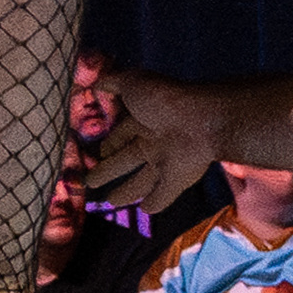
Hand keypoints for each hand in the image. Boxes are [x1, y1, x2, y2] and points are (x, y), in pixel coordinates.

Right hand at [84, 70, 233, 215]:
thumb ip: (113, 83)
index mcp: (143, 121)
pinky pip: (163, 195)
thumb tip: (96, 85)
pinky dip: (154, 203)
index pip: (121, 134)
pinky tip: (144, 210)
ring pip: (142, 181)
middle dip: (109, 170)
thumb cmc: (165, 100)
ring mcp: (166, 162)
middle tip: (92, 180)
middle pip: (126, 160)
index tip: (97, 153)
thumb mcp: (134, 84)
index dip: (109, 144)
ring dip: (127, 191)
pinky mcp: (177, 180)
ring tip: (111, 201)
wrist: (200, 120)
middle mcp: (153, 142)